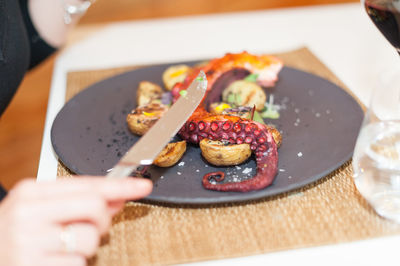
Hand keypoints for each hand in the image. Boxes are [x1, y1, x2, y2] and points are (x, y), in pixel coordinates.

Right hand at [0, 177, 151, 265]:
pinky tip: (53, 261)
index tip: (143, 186)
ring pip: (91, 238)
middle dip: (102, 220)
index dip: (121, 185)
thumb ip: (77, 202)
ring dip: (87, 246)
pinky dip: (74, 264)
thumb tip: (117, 198)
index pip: (88, 184)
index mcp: (30, 193)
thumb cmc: (13, 235)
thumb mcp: (38, 210)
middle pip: (95, 206)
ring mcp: (30, 243)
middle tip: (90, 228)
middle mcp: (28, 214)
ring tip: (62, 248)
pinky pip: (79, 263)